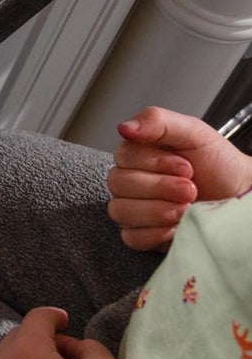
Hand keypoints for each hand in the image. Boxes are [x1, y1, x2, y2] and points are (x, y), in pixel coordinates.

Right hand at [107, 106, 251, 250]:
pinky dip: (156, 234)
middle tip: (191, 188)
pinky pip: (131, 237)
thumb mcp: (194, 133)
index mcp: (138, 154)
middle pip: (119, 185)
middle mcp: (131, 181)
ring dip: (158, 211)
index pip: (123, 157)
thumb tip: (125, 127)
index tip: (185, 167)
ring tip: (186, 209)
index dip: (154, 164)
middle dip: (161, 188)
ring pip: (120, 211)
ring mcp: (134, 209)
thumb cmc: (219, 165)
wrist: (242, 196)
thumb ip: (158, 121)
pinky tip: (176, 226)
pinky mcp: (142, 235)